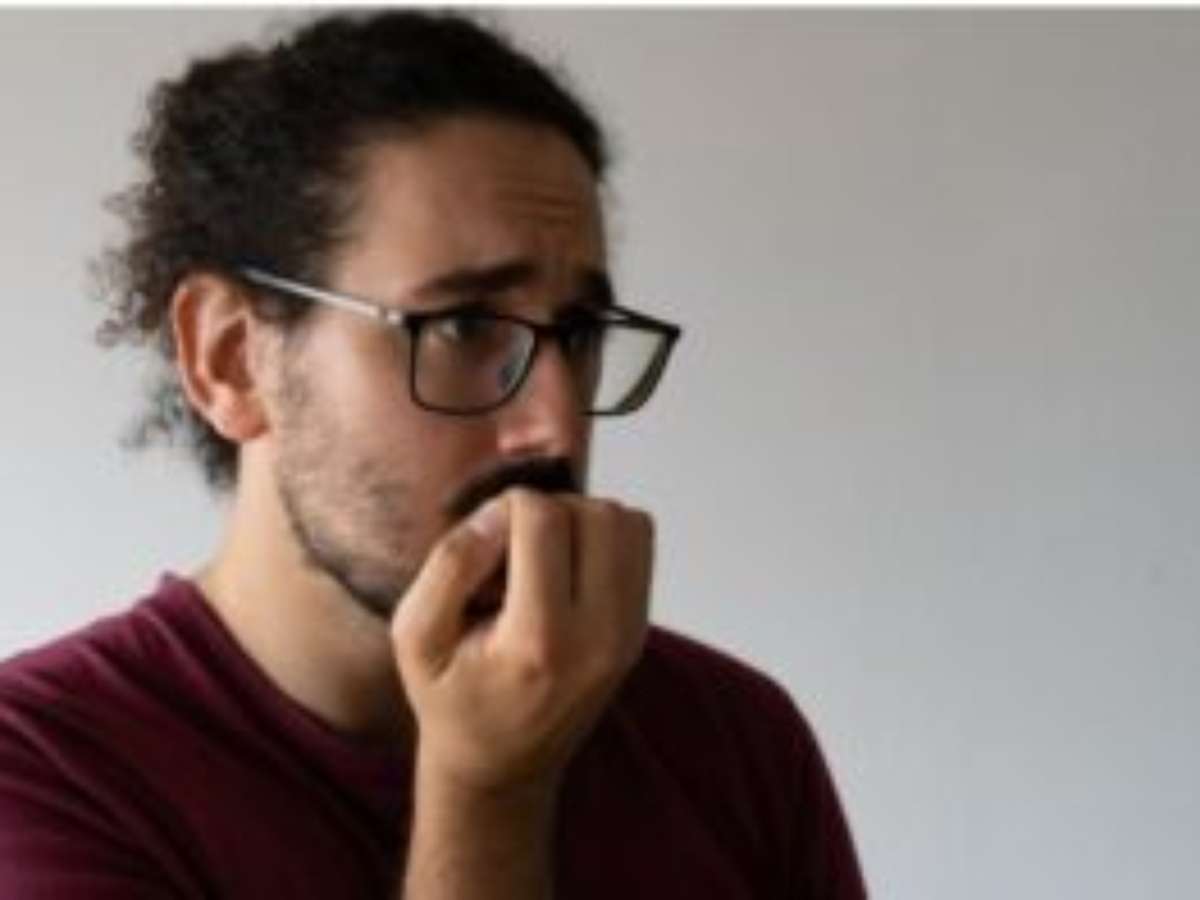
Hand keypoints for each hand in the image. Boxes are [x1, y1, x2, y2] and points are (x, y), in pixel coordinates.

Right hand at [390, 488, 652, 793]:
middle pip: (594, 514)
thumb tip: (500, 511)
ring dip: (579, 519)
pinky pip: (638, 543)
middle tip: (510, 553)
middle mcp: (600, 638)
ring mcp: (630, 634)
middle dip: (545, 511)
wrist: (503, 764)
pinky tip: (565, 568)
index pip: (544, 520)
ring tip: (540, 559)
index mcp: (540, 642)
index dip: (503, 510)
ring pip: (625, 521)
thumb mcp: (416, 637)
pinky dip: (602, 536)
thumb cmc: (452, 697)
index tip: (481, 550)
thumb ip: (450, 564)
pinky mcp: (642, 627)